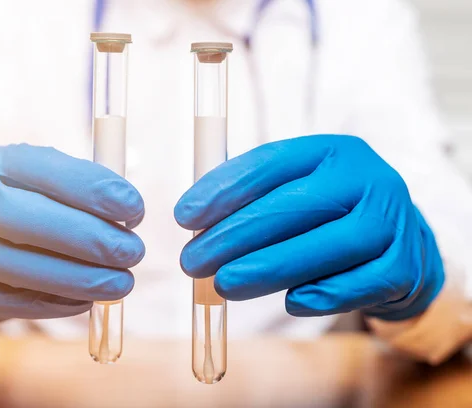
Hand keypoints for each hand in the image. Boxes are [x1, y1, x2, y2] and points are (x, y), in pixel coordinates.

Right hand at [0, 144, 144, 325]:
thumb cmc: (17, 203)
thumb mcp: (34, 179)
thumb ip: (77, 187)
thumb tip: (129, 212)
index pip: (47, 171)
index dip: (95, 191)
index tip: (134, 208)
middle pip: (32, 222)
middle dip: (93, 239)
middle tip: (133, 251)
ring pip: (27, 269)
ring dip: (84, 279)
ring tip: (122, 282)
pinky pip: (21, 303)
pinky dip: (63, 302)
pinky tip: (89, 297)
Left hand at [175, 135, 443, 320]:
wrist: (400, 241)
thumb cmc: (329, 215)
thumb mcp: (298, 190)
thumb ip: (252, 199)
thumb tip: (195, 223)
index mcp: (332, 151)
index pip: (271, 163)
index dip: (223, 189)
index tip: (184, 216)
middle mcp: (367, 178)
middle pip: (294, 206)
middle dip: (235, 237)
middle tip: (193, 261)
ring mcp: (393, 221)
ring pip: (326, 247)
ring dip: (267, 269)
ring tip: (223, 284)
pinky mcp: (405, 265)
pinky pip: (357, 285)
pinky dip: (320, 295)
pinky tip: (289, 302)